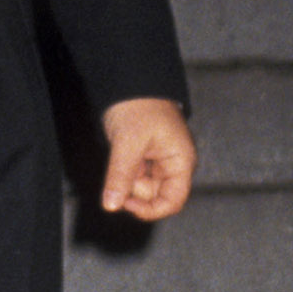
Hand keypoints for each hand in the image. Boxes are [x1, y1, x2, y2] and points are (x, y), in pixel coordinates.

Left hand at [100, 97, 195, 220]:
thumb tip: (111, 205)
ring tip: (123, 153)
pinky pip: (134, 177)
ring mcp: (159, 162)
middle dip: (134, 191)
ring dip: (127, 180)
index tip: (125, 203)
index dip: (150, 209)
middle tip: (120, 170)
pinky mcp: (144, 158)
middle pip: (155, 197)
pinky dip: (123, 174)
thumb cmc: (138, 107)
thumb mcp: (128, 143)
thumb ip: (121, 175)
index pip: (173, 201)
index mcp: (181, 161)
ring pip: (141, 188)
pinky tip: (121, 154)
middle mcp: (173, 165)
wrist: (130, 82)